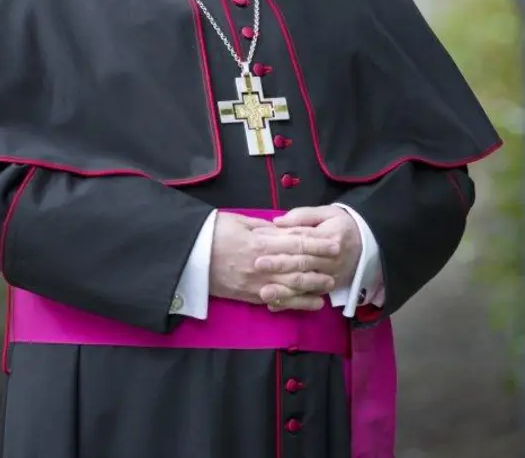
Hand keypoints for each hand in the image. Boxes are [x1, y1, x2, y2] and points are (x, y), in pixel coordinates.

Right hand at [208, 213, 338, 311]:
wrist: (187, 258)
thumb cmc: (211, 233)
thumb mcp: (239, 222)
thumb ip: (264, 227)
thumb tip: (285, 230)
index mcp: (260, 243)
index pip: (297, 244)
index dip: (318, 244)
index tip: (334, 245)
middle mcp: (261, 266)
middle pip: (298, 267)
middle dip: (320, 267)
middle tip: (337, 266)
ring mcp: (256, 284)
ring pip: (292, 287)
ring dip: (313, 287)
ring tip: (328, 285)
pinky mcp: (250, 296)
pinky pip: (278, 301)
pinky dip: (296, 303)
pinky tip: (310, 303)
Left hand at [256, 206, 361, 311]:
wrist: (369, 243)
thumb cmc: (342, 224)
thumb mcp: (327, 213)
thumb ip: (302, 216)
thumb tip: (277, 222)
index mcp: (329, 237)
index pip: (303, 241)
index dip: (281, 243)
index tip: (260, 245)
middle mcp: (331, 260)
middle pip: (303, 264)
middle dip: (279, 266)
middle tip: (256, 266)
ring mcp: (331, 276)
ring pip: (305, 285)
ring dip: (284, 291)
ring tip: (264, 292)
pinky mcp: (329, 288)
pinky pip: (309, 298)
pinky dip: (292, 303)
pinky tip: (275, 305)